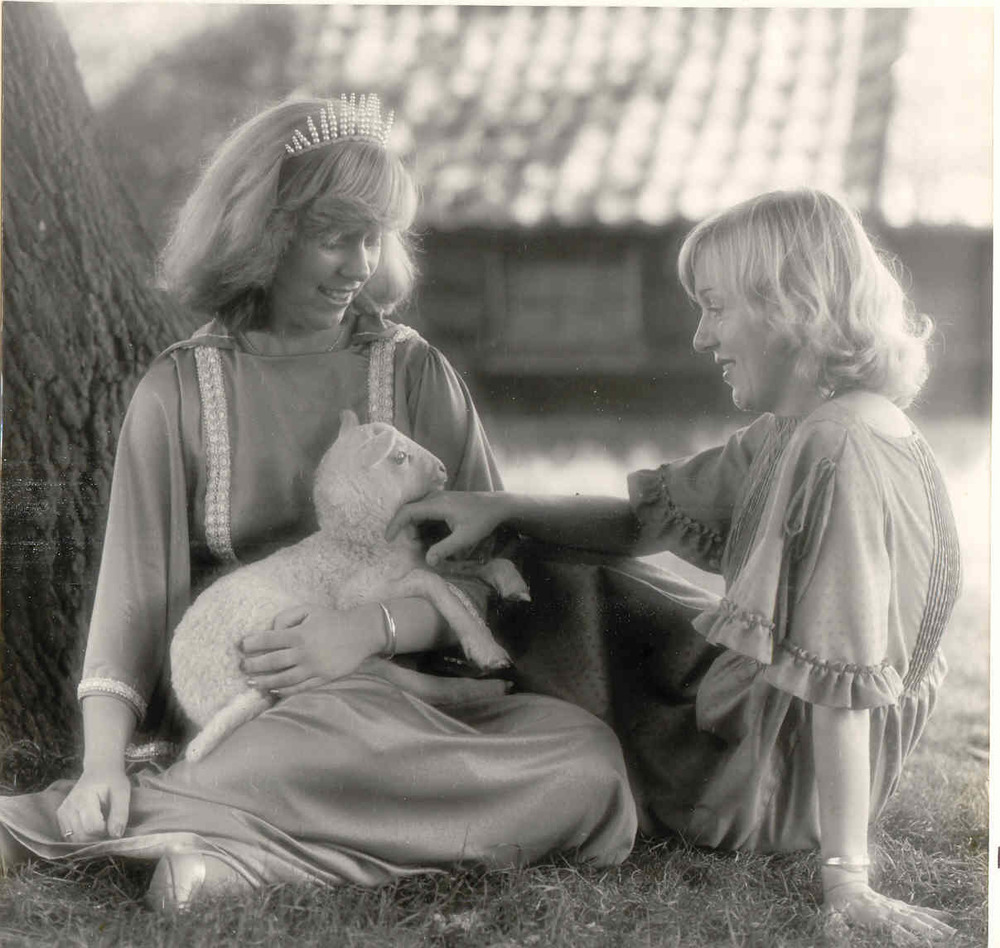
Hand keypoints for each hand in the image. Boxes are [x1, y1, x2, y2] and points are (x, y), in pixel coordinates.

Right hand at [56, 765, 130, 840]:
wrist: (99, 770)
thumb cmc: (112, 781)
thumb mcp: (122, 793)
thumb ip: (120, 814)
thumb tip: (116, 836)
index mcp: (83, 798)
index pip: (92, 827)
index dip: (106, 830)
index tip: (113, 822)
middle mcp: (68, 807)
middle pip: (82, 836)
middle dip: (98, 836)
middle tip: (109, 825)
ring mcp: (62, 812)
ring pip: (75, 839)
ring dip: (90, 838)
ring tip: (101, 824)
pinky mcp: (60, 817)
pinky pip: (69, 837)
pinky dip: (81, 837)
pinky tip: (91, 827)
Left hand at [240, 603, 381, 696]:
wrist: (361, 633)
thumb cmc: (332, 619)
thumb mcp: (309, 610)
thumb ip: (287, 617)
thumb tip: (273, 631)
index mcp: (300, 634)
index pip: (269, 640)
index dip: (252, 644)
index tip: (241, 646)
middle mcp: (304, 653)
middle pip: (272, 662)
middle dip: (253, 665)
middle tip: (242, 666)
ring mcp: (313, 668)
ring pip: (283, 679)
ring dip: (265, 682)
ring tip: (252, 683)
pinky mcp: (322, 679)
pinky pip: (300, 688)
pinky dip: (284, 691)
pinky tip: (274, 691)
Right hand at [385, 491, 509, 565]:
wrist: (496, 505)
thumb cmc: (482, 520)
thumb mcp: (464, 538)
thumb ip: (445, 549)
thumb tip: (428, 561)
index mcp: (437, 504)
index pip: (408, 511)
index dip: (395, 524)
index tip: (389, 539)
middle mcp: (435, 497)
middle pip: (409, 509)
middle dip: (403, 527)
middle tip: (405, 545)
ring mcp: (439, 496)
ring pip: (416, 508)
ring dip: (412, 525)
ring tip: (415, 542)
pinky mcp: (442, 499)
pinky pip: (424, 508)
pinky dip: (419, 521)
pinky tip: (425, 534)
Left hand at [825, 881, 954, 941]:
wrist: (844, 885)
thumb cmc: (839, 906)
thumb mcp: (833, 916)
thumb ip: (835, 926)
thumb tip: (832, 936)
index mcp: (876, 916)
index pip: (894, 928)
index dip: (906, 935)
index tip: (920, 943)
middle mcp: (889, 911)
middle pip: (912, 922)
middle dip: (929, 930)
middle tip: (947, 938)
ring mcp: (896, 908)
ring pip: (919, 916)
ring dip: (936, 923)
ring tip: (953, 931)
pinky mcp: (899, 906)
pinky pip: (918, 909)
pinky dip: (932, 913)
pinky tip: (947, 916)